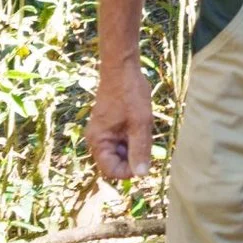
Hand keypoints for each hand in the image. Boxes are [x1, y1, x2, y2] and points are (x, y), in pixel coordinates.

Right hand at [86, 62, 155, 180]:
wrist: (122, 68)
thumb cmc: (130, 94)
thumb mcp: (140, 124)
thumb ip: (140, 150)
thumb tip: (142, 175)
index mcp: (99, 141)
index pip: (111, 171)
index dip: (129, 171)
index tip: (145, 160)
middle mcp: (97, 139)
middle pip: (116, 162)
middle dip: (133, 156)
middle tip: (146, 140)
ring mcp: (103, 132)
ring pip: (120, 151)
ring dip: (134, 146)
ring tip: (143, 129)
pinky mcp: (109, 125)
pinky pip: (121, 140)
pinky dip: (132, 137)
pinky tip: (140, 124)